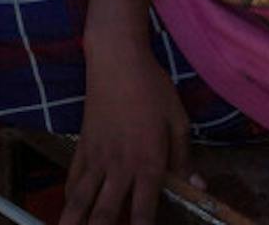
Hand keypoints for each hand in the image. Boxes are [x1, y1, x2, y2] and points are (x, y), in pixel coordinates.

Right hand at [59, 42, 191, 224]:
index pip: (143, 212)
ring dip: (74, 222)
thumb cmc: (153, 88)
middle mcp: (119, 166)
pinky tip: (70, 208)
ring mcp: (97, 157)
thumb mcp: (178, 121)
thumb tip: (199, 188)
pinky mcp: (82, 145)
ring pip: (81, 200)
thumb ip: (184, 159)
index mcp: (148, 163)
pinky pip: (73, 178)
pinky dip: (70, 197)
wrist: (117, 59)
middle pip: (105, 214)